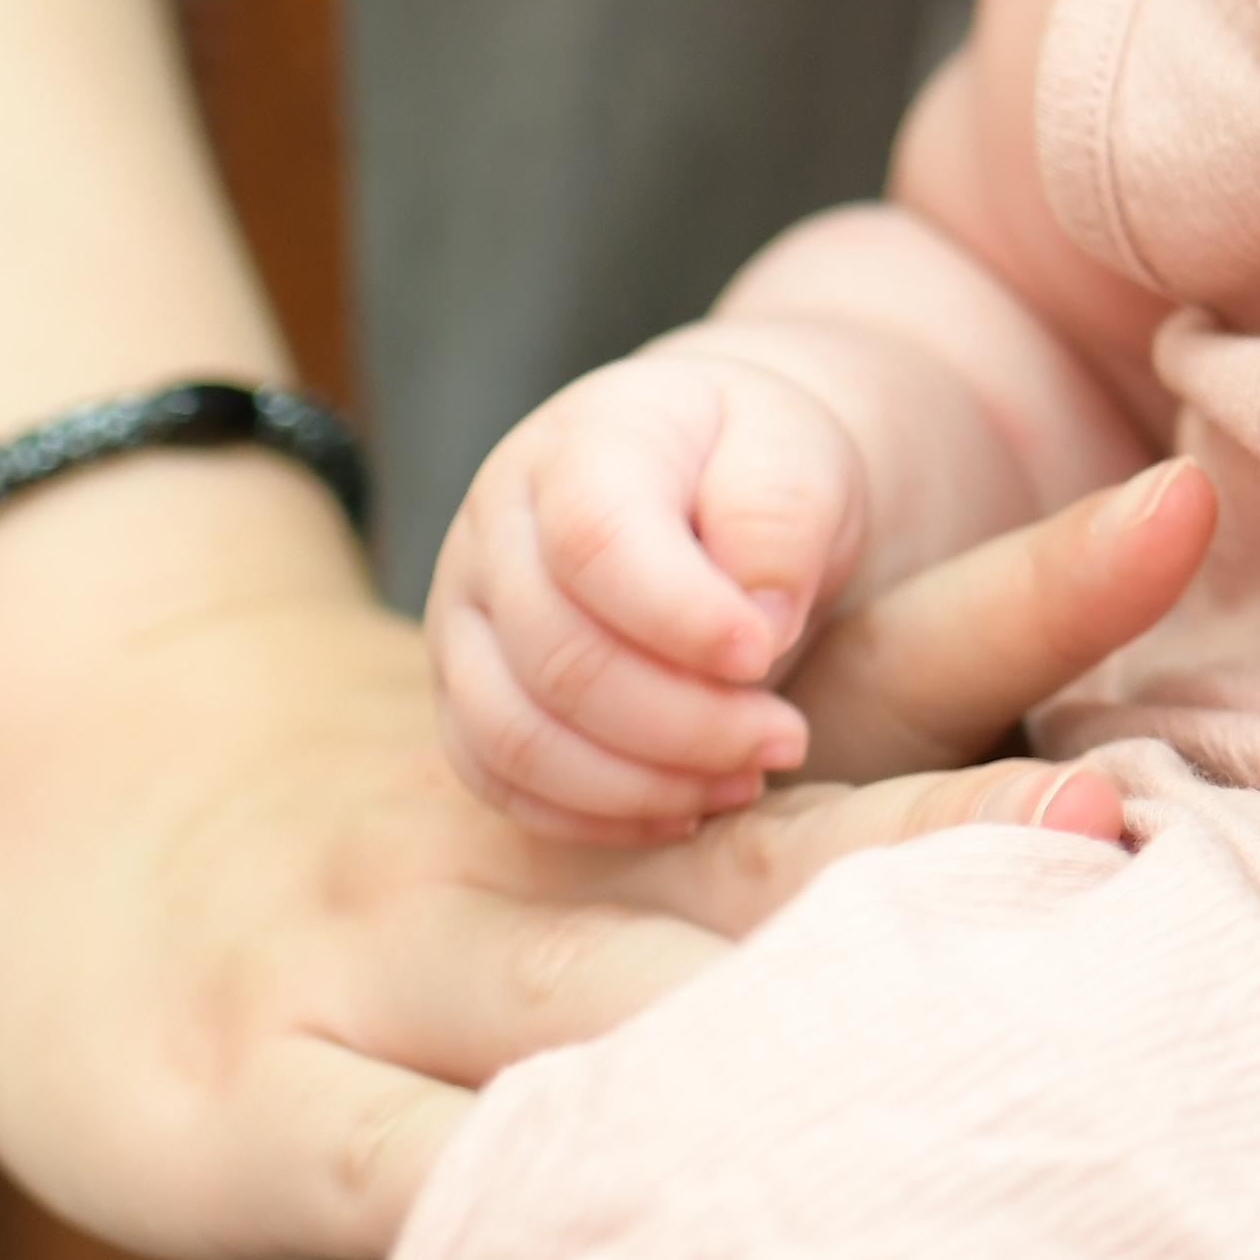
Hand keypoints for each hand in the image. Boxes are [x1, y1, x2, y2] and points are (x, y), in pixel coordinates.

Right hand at [0, 442, 1212, 1259]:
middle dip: (937, 840)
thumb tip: (1144, 790)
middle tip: (1095, 815)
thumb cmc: (454, 847)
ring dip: (740, 1029)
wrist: (88, 814)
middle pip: (771, 846)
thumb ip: (866, 776)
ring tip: (910, 1061)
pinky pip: (405, 1171)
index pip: (891, 659)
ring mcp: (394, 961)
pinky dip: (514, 1196)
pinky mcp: (261, 1101)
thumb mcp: (649, 790)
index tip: (1184, 509)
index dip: (1039, 594)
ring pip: (596, 1005)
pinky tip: (616, 1225)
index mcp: (673, 753)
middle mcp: (552, 842)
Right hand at [429, 345, 890, 838]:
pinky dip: (594, 814)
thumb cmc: (755, 465)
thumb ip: (778, 518)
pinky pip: (499, 779)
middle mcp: (495, 528)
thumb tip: (755, 625)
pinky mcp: (464, 692)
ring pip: (516, 735)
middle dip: (684, 721)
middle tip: (785, 737)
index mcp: (580, 445)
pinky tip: (685, 809)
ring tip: (746, 778)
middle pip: (557, 656)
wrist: (710, 483)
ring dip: (640, 782)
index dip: (680, 616)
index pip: (595, 541)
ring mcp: (463, 615)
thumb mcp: (796, 451)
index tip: (765, 653)